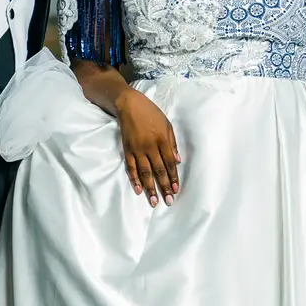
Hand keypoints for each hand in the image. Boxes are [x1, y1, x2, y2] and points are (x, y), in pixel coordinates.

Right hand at [117, 90, 179, 207]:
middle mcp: (150, 147)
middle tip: (168, 201)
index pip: (170, 163)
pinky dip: (134, 179)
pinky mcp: (127, 150)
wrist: (129, 105)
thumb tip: (178, 161)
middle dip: (164, 187)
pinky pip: (131, 167)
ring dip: (150, 188)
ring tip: (154, 201)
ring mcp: (137, 149)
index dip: (173, 177)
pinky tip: (139, 190)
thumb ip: (173, 144)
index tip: (176, 190)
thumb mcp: (167, 125)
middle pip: (159, 171)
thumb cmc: (151, 113)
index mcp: (162, 140)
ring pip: (145, 172)